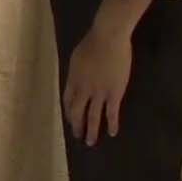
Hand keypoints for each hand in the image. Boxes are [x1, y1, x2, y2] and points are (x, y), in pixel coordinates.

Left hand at [62, 28, 132, 146]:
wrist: (108, 38)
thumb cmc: (93, 42)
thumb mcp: (77, 57)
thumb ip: (77, 71)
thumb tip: (77, 77)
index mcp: (73, 79)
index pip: (67, 101)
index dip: (69, 112)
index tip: (70, 120)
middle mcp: (83, 90)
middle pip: (77, 112)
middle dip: (77, 126)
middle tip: (77, 136)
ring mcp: (98, 93)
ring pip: (93, 116)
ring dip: (91, 131)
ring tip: (90, 142)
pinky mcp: (114, 93)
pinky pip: (111, 112)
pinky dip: (111, 124)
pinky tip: (112, 132)